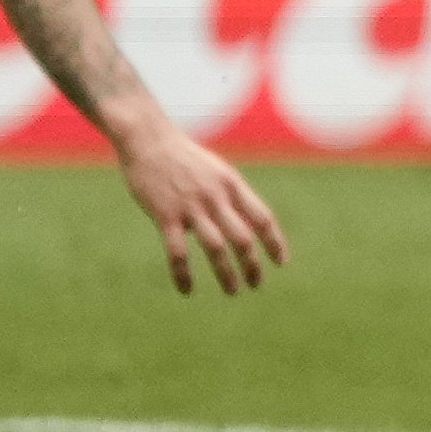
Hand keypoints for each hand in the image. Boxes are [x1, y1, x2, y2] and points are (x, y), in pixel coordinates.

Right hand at [120, 124, 286, 292]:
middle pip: (243, 237)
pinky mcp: (165, 215)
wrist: (149, 140)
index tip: (281, 262)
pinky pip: (177, 252)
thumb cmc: (183, 157)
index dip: (275, 242)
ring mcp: (191, 207)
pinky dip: (183, 274)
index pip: (262, 217)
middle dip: (253, 264)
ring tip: (234, 291)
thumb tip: (242, 221)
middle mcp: (216, 197)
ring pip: (216, 248)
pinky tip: (187, 290)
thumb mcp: (216, 171)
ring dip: (227, 273)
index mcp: (232, 185)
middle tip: (257, 284)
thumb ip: (230, 195)